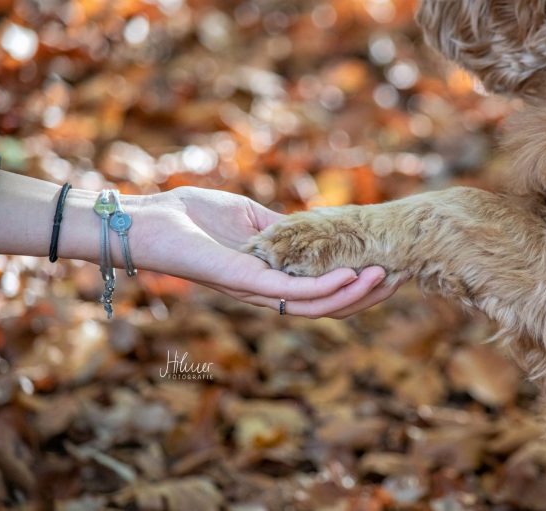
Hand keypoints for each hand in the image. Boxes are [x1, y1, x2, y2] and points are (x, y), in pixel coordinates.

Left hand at [129, 186, 401, 317]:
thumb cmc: (191, 216)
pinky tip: (353, 274)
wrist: (148, 220)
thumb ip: (283, 229)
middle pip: (326, 308)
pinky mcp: (245, 283)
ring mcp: (256, 291)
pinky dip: (326, 288)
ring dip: (354, 296)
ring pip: (316, 307)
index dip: (356, 286)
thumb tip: (315, 226)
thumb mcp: (251, 219)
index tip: (387, 269)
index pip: (321, 293)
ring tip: (384, 278)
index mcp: (271, 279)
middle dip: (365, 298)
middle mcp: (267, 293)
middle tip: (398, 279)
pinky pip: (292, 294)